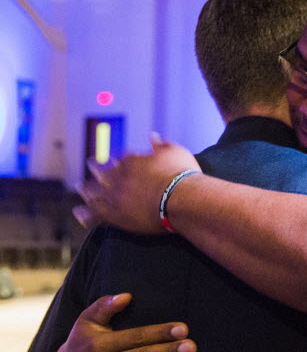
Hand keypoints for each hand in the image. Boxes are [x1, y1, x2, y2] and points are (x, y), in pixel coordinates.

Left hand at [74, 135, 200, 233]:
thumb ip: (161, 144)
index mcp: (131, 160)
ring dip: (86, 189)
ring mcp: (114, 195)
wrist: (182, 199)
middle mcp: (118, 176)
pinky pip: (94, 214)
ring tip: (80, 188)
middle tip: (90, 165)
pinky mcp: (114, 214)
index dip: (116, 159)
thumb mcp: (175, 151)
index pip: (119, 158)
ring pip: (93, 191)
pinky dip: (85, 213)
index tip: (114, 159)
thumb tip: (152, 136)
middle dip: (95, 168)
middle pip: (101, 171)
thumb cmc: (182, 174)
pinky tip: (79, 213)